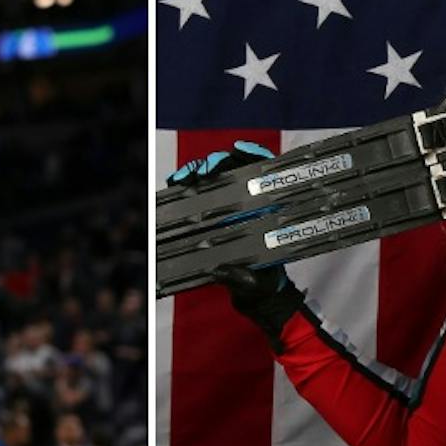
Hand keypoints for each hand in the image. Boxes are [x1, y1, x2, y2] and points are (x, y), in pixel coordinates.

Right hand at [166, 143, 303, 342]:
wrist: (257, 296)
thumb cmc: (263, 285)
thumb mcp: (255, 283)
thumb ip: (242, 278)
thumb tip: (224, 272)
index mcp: (268, 214)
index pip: (263, 175)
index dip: (252, 156)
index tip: (238, 150)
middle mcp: (251, 207)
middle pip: (234, 171)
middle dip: (216, 163)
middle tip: (201, 171)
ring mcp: (232, 212)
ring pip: (214, 181)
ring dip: (198, 172)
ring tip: (184, 177)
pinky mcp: (214, 220)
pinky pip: (200, 198)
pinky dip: (188, 188)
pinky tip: (177, 183)